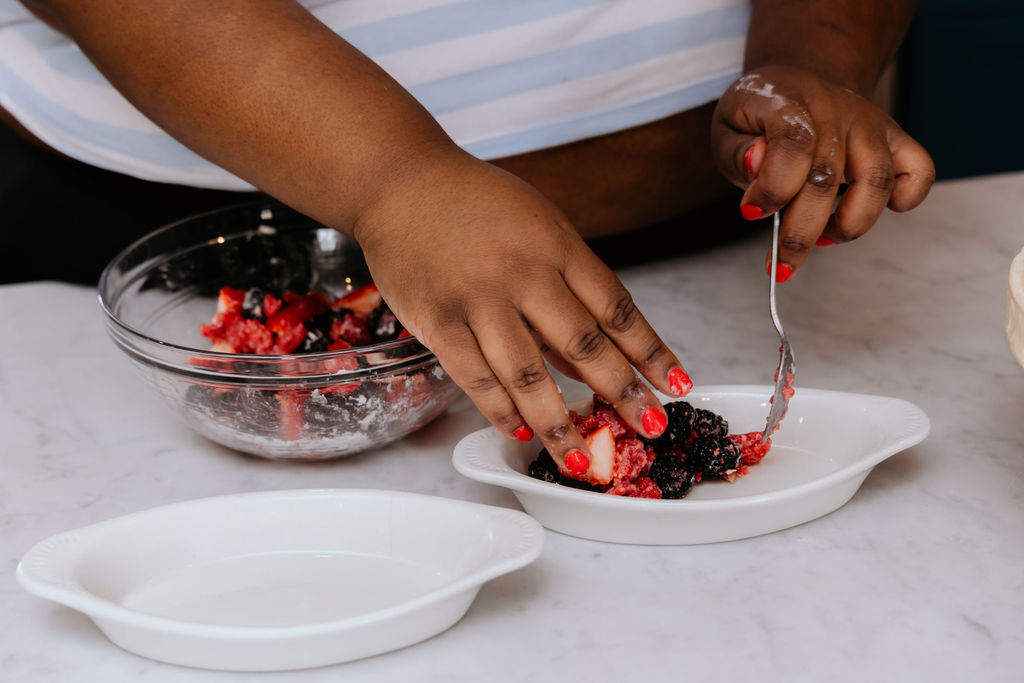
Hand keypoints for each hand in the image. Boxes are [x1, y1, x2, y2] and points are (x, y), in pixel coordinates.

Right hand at [352, 150, 691, 475]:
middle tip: (650, 428)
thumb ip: (565, 287)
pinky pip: (476, 378)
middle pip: (583, 344)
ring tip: (580, 458)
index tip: (676, 385)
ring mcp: (479, 300)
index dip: (651, 351)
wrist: (400, 182)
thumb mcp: (537, 226)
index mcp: (557, 246)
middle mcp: (523, 274)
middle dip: (622, 392)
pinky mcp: (438, 322)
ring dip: (559, 423)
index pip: (617, 308)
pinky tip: (521, 433)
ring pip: (529, 374)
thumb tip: (588, 357)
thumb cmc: (474, 203)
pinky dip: (500, 411)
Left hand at [711, 65, 934, 277]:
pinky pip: (919, 171)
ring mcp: (870, 123)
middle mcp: (836, 109)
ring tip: (822, 239)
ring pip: (877, 181)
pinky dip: (905, 201)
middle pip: (828, 177)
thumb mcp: (729, 127)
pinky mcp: (895, 138)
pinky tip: (861, 213)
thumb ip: (738, 151)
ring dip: (849, 225)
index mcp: (790, 101)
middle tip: (782, 261)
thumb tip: (758, 163)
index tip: (751, 212)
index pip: (793, 145)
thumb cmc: (760, 116)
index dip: (773, 188)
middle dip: (802, 231)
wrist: (799, 83)